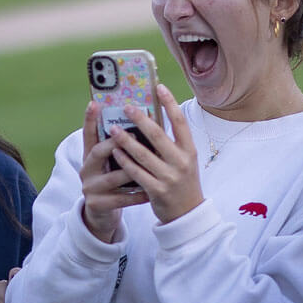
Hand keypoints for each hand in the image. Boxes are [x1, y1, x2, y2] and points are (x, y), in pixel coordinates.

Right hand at [80, 101, 149, 242]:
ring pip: (112, 177)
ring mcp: (91, 188)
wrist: (102, 215)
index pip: (89, 134)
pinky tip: (150, 192)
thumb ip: (120, 148)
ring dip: (131, 170)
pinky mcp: (98, 205)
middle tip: (133, 134)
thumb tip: (142, 122)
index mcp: (90, 156)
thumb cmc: (114, 183)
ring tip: (148, 163)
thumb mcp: (112, 164)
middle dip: (115, 142)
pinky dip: (137, 195)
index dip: (89, 119)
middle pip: (97, 152)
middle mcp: (87, 169)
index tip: (94, 103)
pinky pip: (121, 199)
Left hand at [107, 83, 202, 224]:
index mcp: (189, 151)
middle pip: (158, 135)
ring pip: (143, 154)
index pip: (180, 122)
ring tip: (112, 128)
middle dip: (140, 119)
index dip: (170, 104)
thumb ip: (172, 143)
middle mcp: (181, 162)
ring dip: (126, 140)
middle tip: (127, 107)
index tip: (159, 87)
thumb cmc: (182, 182)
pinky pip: (136, 173)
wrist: (187, 214)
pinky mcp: (157, 191)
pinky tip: (115, 152)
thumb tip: (152, 119)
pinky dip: (124, 161)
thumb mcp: (184, 161)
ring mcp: (169, 177)